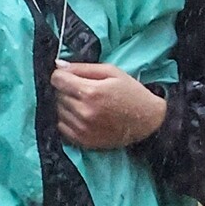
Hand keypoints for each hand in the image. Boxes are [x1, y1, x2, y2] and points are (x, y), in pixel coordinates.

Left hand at [51, 62, 167, 149]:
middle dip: (66, 89)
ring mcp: (82, 128)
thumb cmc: (130, 92)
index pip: (57, 79)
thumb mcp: (111, 72)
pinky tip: (81, 116)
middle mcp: (83, 111)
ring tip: (84, 103)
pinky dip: (67, 120)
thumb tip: (58, 65)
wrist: (147, 121)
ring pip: (58, 110)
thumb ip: (83, 68)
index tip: (69, 76)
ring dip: (66, 105)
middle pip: (57, 94)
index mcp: (90, 92)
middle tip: (83, 90)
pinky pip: (62, 127)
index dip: (62, 75)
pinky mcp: (83, 141)